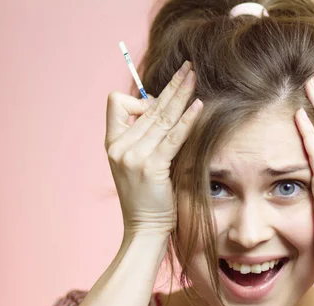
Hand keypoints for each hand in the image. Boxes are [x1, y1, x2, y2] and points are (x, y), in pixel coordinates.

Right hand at [105, 61, 201, 236]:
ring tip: (194, 77)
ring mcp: (134, 156)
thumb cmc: (146, 198)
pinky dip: (187, 120)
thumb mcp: (137, 164)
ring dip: (180, 93)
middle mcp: (120, 147)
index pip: (118, 103)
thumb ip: (145, 138)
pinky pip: (172, 137)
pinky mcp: (151, 167)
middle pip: (147, 106)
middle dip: (171, 85)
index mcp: (113, 143)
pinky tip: (199, 107)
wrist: (144, 229)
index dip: (140, 99)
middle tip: (188, 67)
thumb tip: (163, 110)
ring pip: (161, 116)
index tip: (157, 104)